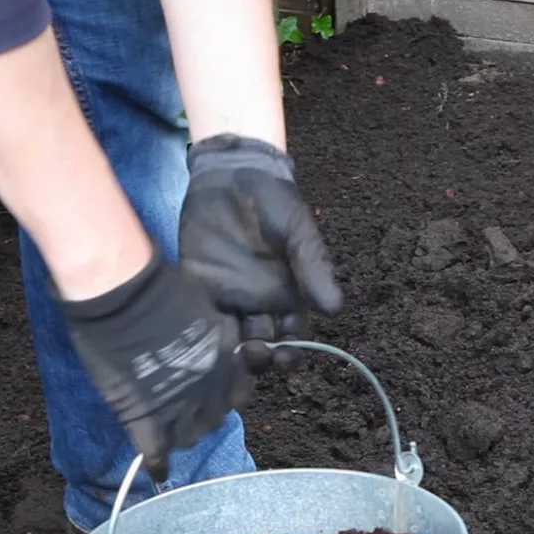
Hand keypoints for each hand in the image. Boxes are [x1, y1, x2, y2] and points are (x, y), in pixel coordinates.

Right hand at [61, 244, 250, 481]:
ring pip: (191, 436)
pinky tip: (157, 471)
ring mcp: (180, 404)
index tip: (214, 391)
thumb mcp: (206, 309)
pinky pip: (156, 451)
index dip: (226, 393)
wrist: (124, 293)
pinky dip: (157, 464)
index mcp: (229, 359)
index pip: (239, 391)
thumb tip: (211, 341)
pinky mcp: (146, 417)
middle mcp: (213, 386)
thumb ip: (214, 333)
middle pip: (218, 417)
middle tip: (189, 411)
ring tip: (172, 435)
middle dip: (206, 415)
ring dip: (184, 436)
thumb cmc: (162, 287)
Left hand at [179, 133, 342, 372]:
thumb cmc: (275, 200)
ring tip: (228, 359)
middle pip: (261, 347)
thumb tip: (336, 310)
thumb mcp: (298, 231)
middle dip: (260, 361)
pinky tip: (200, 344)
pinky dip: (199, 336)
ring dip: (229, 356)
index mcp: (290, 295)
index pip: (293, 337)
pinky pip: (198, 318)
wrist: (233, 172)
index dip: (291, 353)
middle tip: (255, 355)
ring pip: (229, 339)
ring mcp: (227, 295)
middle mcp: (260, 303)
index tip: (286, 359)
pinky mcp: (198, 285)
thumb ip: (314, 267)